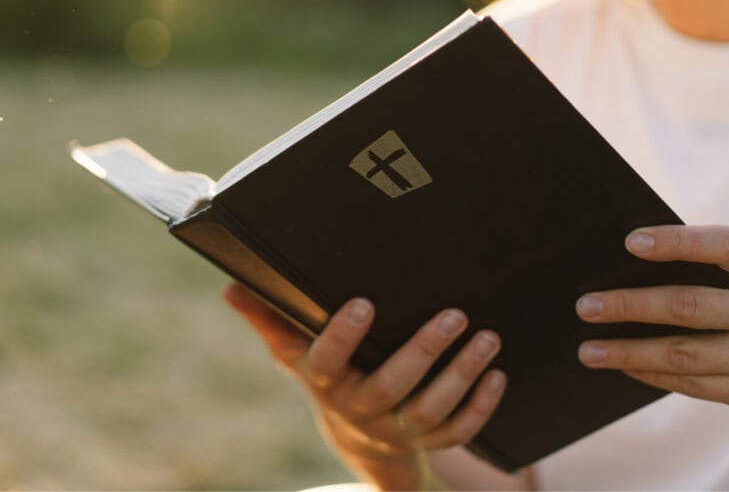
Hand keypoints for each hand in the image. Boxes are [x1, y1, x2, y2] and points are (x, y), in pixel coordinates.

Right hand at [222, 283, 505, 488]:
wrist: (355, 440)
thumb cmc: (326, 377)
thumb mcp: (293, 353)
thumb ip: (268, 319)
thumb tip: (230, 287)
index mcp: (326, 383)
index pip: (327, 362)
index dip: (342, 337)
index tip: (362, 302)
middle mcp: (360, 410)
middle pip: (391, 388)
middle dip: (423, 352)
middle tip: (454, 314)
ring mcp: (397, 430)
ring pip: (431, 411)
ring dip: (462, 375)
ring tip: (488, 338)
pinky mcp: (428, 441)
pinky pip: (457, 432)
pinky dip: (480, 407)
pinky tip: (498, 375)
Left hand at [575, 224, 728, 442]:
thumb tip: (641, 258)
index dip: (679, 242)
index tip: (631, 242)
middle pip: (690, 306)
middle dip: (629, 305)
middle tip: (585, 305)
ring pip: (682, 354)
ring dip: (626, 350)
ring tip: (588, 348)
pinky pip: (691, 384)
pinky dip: (650, 373)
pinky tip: (623, 364)